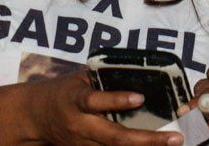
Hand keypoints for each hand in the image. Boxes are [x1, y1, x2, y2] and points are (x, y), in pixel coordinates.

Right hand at [28, 72, 182, 145]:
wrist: (35, 117)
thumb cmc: (63, 92)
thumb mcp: (78, 78)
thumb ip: (103, 77)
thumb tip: (137, 69)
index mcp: (75, 101)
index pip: (95, 101)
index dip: (116, 100)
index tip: (139, 98)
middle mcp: (81, 126)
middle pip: (115, 136)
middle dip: (147, 139)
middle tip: (174, 137)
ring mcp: (85, 143)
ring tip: (173, 142)